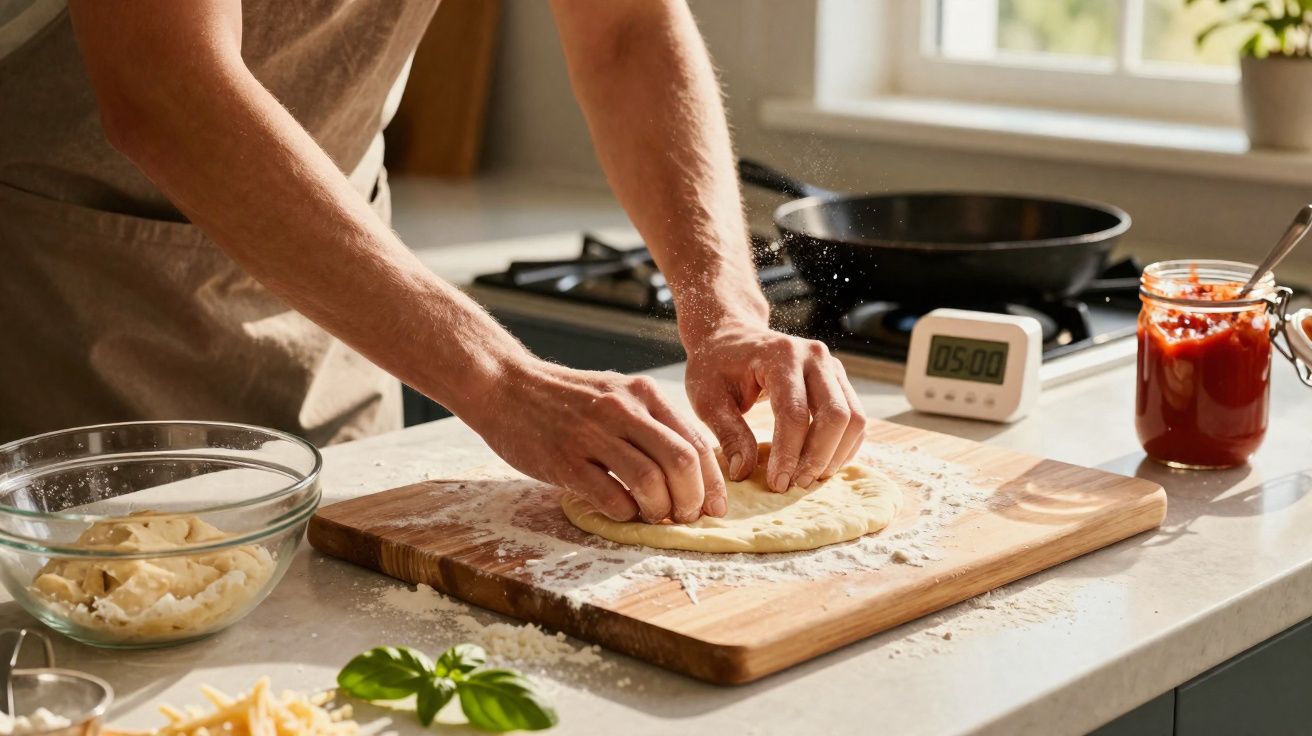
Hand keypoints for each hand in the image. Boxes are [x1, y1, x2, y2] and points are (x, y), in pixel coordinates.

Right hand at [464, 359, 726, 522]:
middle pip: (681, 463)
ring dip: (659, 510)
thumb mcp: (616, 394)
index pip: (696, 443)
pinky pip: (611, 498)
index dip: (712, 482)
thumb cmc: (566, 398)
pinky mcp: (564, 461)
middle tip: (684, 517)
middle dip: (692, 500)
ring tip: (653, 516)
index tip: (714, 508)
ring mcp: (592, 435)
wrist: (505, 386)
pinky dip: (625, 514)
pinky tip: (621, 511)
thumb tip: (691, 469)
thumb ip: (651, 423)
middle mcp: (623, 410)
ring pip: (650, 483)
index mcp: (643, 394)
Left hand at [684, 324, 866, 491]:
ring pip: (854, 418)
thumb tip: (744, 473)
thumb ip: (729, 434)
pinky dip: (844, 445)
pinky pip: (855, 417)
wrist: (730, 336)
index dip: (789, 454)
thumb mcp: (708, 399)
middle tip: (796, 484)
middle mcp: (814, 356)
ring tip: (808, 478)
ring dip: (836, 454)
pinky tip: (821, 464)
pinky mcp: (838, 379)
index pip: (794, 413)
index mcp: (780, 356)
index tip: (777, 484)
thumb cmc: (715, 366)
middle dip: (819, 457)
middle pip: (836, 415)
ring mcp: (831, 366)